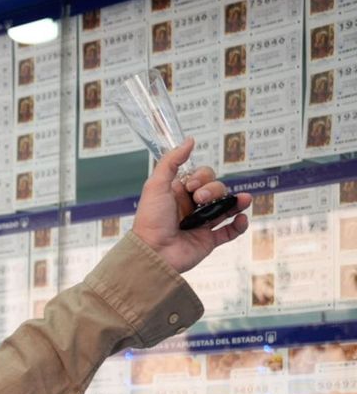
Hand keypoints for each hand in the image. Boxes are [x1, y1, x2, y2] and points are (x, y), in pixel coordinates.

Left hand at [131, 137, 250, 274]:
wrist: (153, 252)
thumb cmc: (151, 220)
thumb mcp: (156, 185)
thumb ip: (171, 162)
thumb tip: (189, 141)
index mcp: (178, 194)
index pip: (201, 177)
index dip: (202, 178)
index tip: (190, 186)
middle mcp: (190, 208)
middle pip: (216, 189)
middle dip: (214, 190)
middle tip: (199, 199)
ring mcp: (201, 224)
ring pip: (226, 208)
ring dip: (237, 202)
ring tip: (242, 200)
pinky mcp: (208, 241)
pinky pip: (230, 231)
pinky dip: (239, 224)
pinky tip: (241, 218)